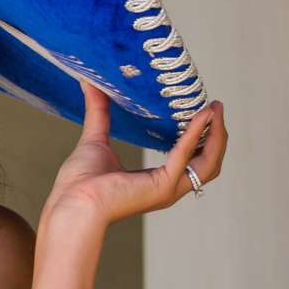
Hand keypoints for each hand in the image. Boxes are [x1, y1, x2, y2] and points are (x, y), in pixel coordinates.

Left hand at [39, 85, 227, 233]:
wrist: (70, 205)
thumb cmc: (78, 184)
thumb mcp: (95, 140)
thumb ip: (99, 112)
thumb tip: (92, 83)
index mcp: (156, 181)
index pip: (191, 160)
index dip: (201, 137)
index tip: (204, 112)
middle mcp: (168, 188)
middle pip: (209, 162)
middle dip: (217, 135)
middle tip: (216, 106)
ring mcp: (168, 189)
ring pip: (208, 163)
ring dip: (216, 135)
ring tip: (215, 108)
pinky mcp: (162, 187)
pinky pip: (186, 157)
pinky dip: (196, 135)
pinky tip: (201, 115)